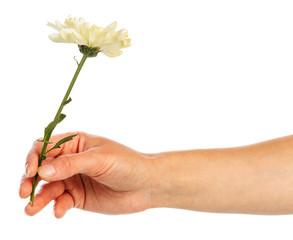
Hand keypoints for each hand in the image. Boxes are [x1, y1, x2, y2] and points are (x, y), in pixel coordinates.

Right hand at [19, 132, 153, 217]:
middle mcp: (71, 161)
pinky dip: (57, 207)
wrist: (145, 185)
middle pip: (41, 168)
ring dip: (38, 197)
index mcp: (75, 143)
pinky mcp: (78, 197)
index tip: (31, 171)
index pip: (45, 146)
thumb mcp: (98, 159)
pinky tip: (60, 211)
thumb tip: (41, 170)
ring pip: (48, 187)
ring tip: (31, 209)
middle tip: (23, 192)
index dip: (34, 157)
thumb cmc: (126, 164)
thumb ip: (70, 164)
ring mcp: (74, 179)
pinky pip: (61, 202)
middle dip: (30, 179)